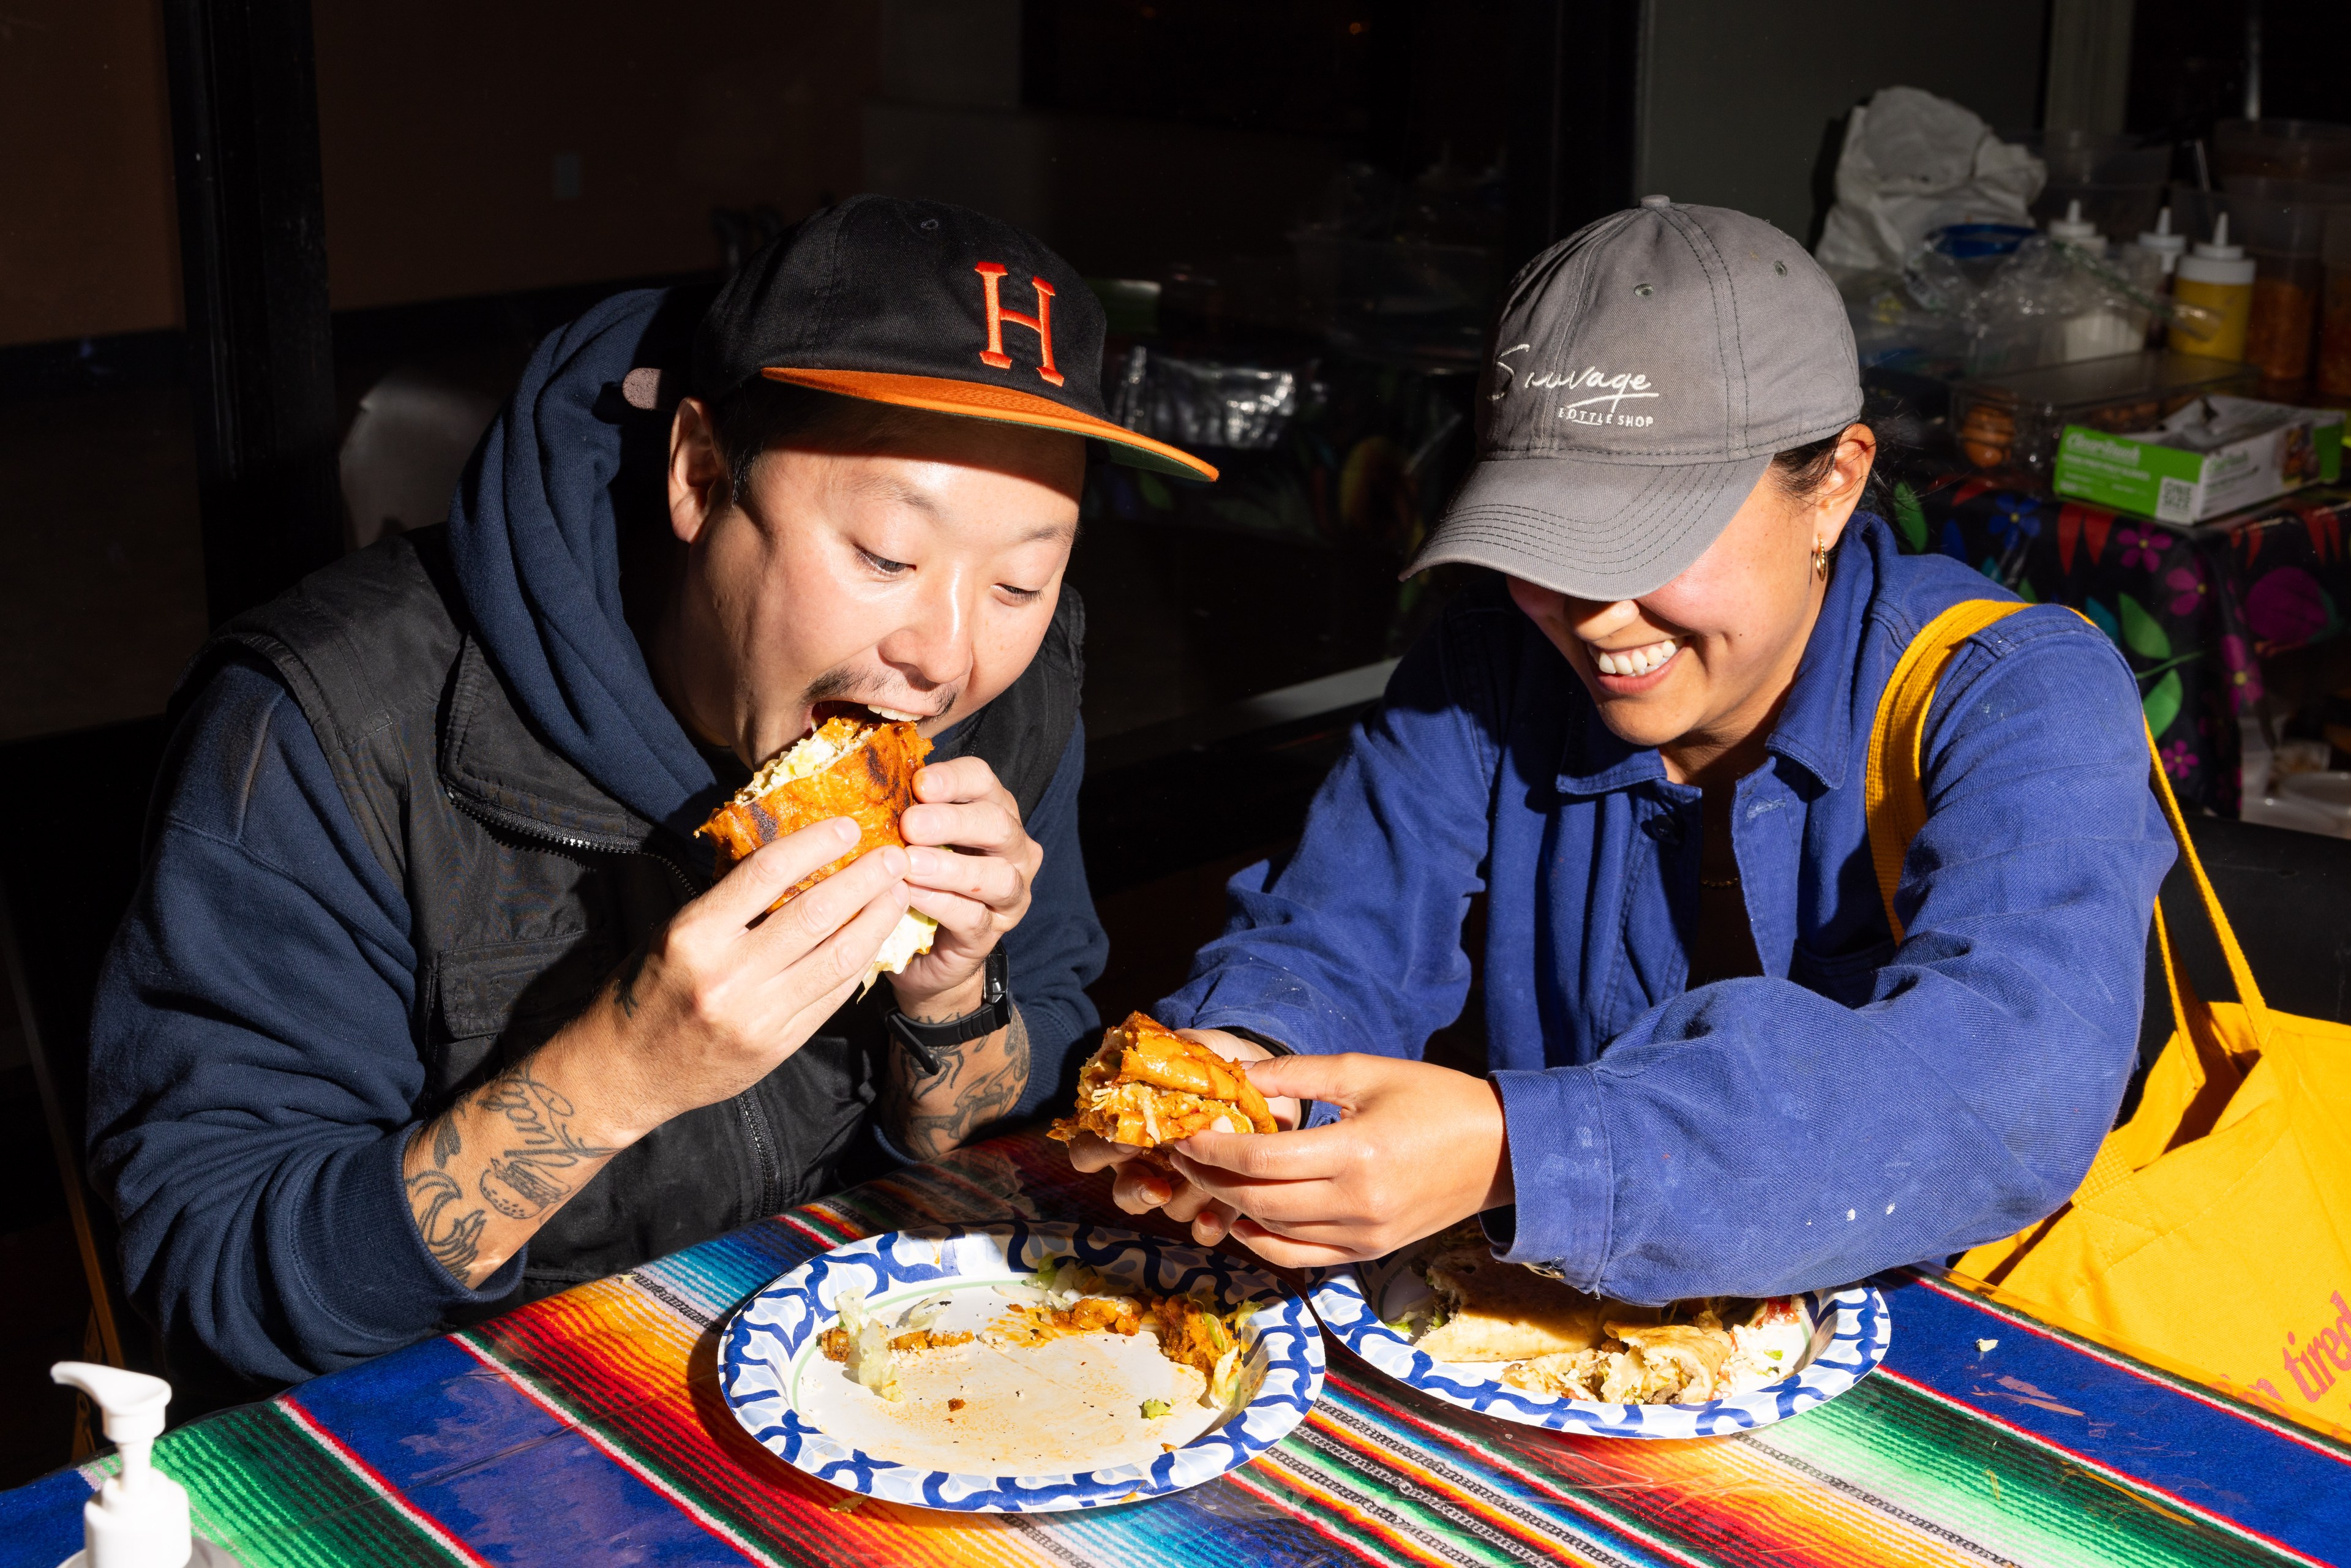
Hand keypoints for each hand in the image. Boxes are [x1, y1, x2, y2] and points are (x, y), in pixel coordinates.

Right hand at [402, 815, 908, 1285]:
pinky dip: (859, 964)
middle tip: (896, 856)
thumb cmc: (648, 989)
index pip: (767, 873)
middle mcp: (728, 975)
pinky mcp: (777, 1047)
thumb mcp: (676, 931)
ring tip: (899, 893)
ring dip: (877, 921)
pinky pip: (833, 997)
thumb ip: (732, 902)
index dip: (815, 844)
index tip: (850, 826)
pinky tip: (875, 940)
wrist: (624, 1074)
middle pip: (816, 914)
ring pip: (838, 958)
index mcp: (694, 934)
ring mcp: (757, 1016)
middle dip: (865, 880)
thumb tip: (798, 859)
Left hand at [886, 756, 1040, 1016]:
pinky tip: (912, 895)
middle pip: (997, 825)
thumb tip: (863, 780)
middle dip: (953, 822)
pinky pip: (974, 917)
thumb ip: (902, 811)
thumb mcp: (908, 839)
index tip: (919, 784)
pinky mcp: (991, 934)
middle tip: (910, 825)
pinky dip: (942, 904)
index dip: (954, 779)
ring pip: (997, 875)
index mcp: (991, 810)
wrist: (923, 949)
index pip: (984, 781)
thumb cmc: (915, 878)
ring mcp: (1010, 894)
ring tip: (910, 865)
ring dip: (951, 867)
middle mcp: (1012, 849)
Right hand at [1063, 1029, 1299, 1245]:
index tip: (1126, 1139)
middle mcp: (1149, 1164)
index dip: (1099, 1151)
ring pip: (1170, 1209)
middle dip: (1138, 1192)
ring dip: (1187, 1197)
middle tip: (1157, 1186)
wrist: (1263, 1080)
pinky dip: (1208, 1226)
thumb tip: (1157, 1047)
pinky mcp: (1221, 1196)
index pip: (1089, 1151)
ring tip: (1211, 1176)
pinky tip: (1214, 1220)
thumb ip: (1172, 1049)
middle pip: (1124, 1194)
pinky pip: (1206, 1225)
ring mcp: (1183, 1184)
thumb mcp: (1193, 1047)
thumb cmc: (1215, 1063)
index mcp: (1129, 1129)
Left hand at [1163, 1053, 1512, 1269]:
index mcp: (1357, 1152)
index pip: (1262, 1158)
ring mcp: (1364, 1234)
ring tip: (1205, 1177)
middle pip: (1259, 1199)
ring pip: (1274, 1231)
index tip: (1183, 1132)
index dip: (1214, 1148)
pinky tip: (1241, 1218)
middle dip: (1210, 1176)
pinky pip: (1301, 1256)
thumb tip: (1235, 1075)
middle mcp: (1358, 1203)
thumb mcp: (1365, 1072)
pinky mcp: (1370, 1251)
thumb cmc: (1434, 1100)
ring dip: (1231, 1206)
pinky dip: (1264, 1242)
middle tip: (1180, 1153)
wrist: (1500, 1150)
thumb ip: (1297, 1075)